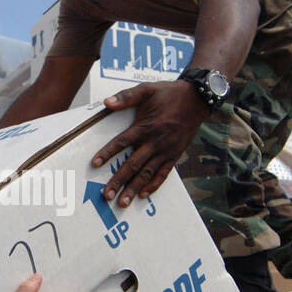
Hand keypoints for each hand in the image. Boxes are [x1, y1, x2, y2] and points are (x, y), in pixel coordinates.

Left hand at [92, 81, 209, 206]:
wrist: (197, 99)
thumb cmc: (169, 94)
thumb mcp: (147, 89)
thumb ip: (126, 97)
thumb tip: (107, 102)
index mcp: (145, 127)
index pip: (122, 142)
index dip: (108, 153)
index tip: (95, 164)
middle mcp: (155, 142)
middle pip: (133, 165)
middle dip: (118, 181)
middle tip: (106, 195)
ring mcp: (166, 151)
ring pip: (147, 174)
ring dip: (134, 189)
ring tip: (123, 202)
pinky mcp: (175, 155)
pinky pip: (163, 173)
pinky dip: (153, 185)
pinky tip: (143, 194)